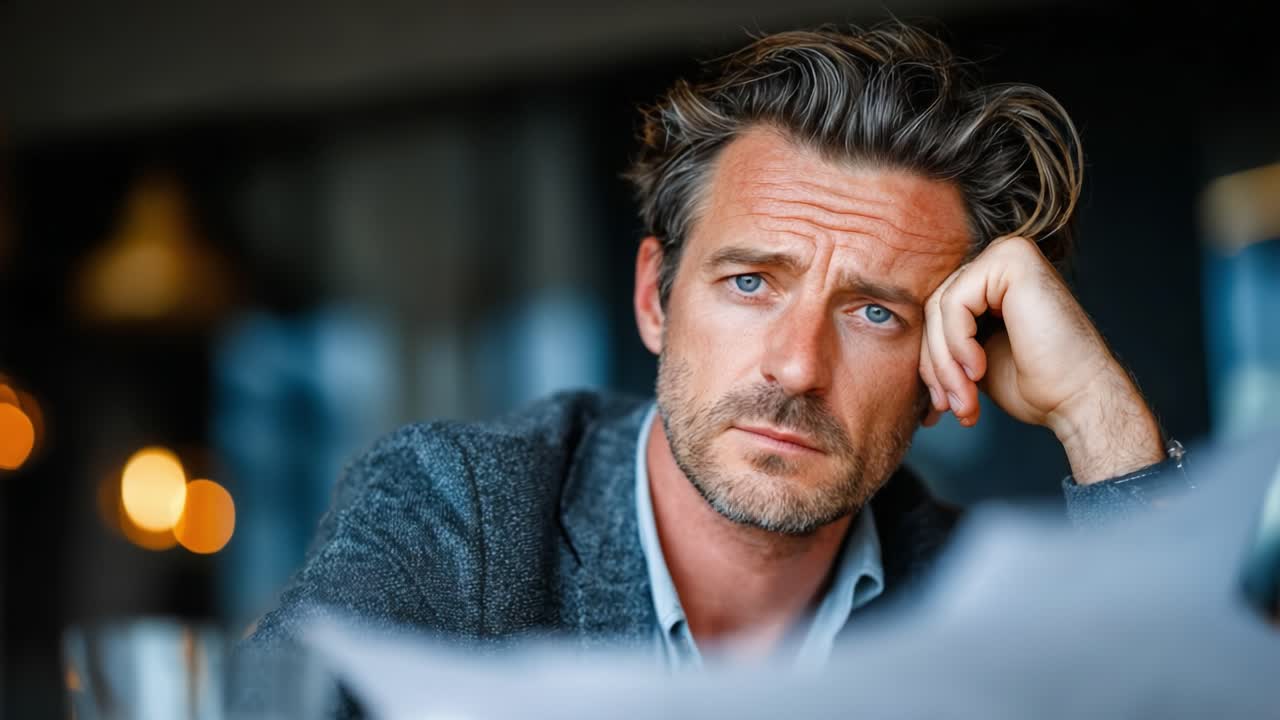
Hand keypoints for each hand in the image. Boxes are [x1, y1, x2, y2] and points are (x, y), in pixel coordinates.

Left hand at [918, 236, 1164, 483]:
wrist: (1079, 398)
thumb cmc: (1035, 383)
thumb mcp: (971, 360)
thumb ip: (941, 340)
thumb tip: (888, 336)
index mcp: (989, 280)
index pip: (932, 314)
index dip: (929, 362)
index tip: (938, 404)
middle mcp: (997, 259)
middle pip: (931, 309)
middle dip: (934, 366)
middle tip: (949, 407)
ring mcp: (1006, 254)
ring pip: (938, 309)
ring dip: (945, 363)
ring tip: (964, 400)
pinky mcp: (1011, 260)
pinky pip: (955, 303)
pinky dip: (958, 344)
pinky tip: (978, 370)